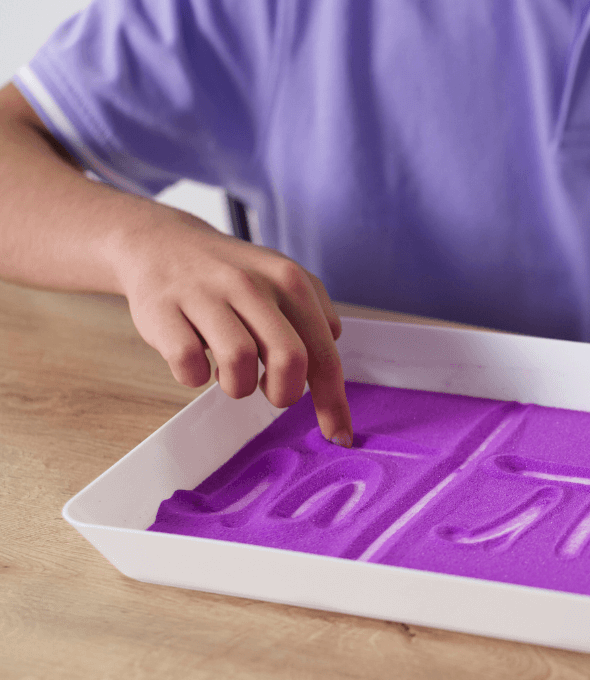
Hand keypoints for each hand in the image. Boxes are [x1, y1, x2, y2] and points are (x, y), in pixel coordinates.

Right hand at [114, 205, 352, 445]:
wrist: (161, 242)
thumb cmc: (231, 276)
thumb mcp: (283, 280)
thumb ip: (315, 320)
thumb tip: (329, 371)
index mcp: (290, 281)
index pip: (324, 352)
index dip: (332, 402)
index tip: (338, 436)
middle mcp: (251, 283)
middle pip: (289, 359)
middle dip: (284, 393)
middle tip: (272, 392)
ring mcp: (205, 294)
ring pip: (239, 364)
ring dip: (238, 385)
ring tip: (230, 372)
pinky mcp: (163, 310)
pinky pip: (189, 365)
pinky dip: (194, 376)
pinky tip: (195, 359)